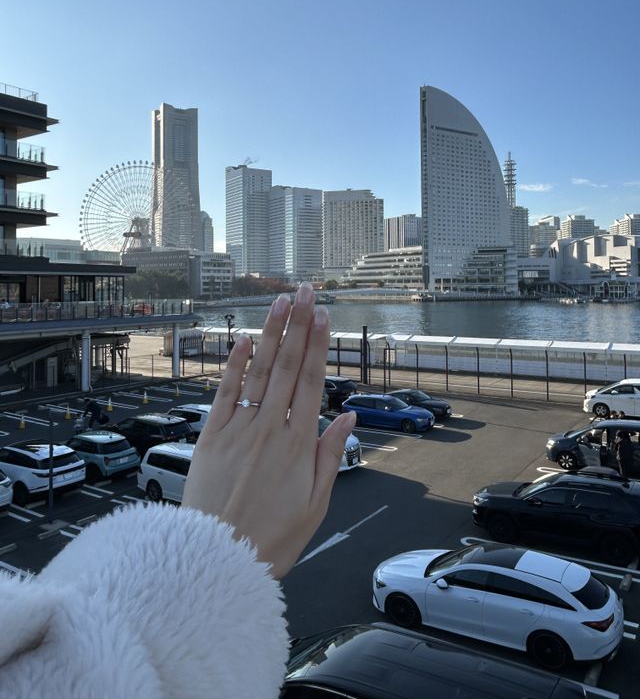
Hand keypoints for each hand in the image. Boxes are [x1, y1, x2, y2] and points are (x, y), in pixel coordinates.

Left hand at [182, 283, 356, 578]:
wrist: (218, 560)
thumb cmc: (270, 538)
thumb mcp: (315, 505)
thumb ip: (330, 457)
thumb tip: (344, 418)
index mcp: (297, 444)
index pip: (311, 382)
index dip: (318, 345)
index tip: (324, 316)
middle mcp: (268, 429)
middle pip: (287, 367)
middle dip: (298, 326)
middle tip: (305, 293)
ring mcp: (237, 430)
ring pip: (258, 372)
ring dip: (270, 335)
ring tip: (279, 304)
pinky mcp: (211, 437)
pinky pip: (224, 394)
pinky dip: (234, 366)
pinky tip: (243, 341)